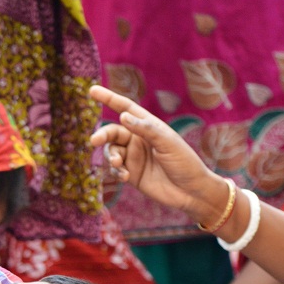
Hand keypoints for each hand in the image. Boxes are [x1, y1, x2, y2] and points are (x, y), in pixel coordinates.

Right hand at [89, 85, 225, 224]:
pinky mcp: (130, 174)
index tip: (92, 91)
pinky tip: (125, 177)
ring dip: (111, 157)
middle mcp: (138, 139)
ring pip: (111, 151)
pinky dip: (116, 172)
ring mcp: (133, 157)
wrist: (191, 192)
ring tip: (119, 165)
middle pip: (113, 132)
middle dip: (103, 135)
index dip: (109, 99)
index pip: (126, 108)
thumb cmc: (185, 163)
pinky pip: (115, 169)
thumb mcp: (167, 143)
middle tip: (95, 141)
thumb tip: (122, 116)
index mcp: (149, 127)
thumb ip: (145, 129)